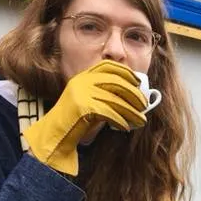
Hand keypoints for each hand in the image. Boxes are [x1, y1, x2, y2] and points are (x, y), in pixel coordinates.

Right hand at [23, 61, 147, 175]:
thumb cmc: (77, 120)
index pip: (108, 66)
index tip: (138, 81)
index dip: (126, 72)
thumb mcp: (92, 100)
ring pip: (115, 100)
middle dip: (134, 94)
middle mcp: (82, 81)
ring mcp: (81, 93)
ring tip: (141, 120)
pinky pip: (108, 112)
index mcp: (84, 76)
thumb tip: (136, 96)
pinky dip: (120, 120)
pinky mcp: (82, 106)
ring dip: (131, 111)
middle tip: (144, 105)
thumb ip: (107, 94)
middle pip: (116, 82)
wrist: (56, 134)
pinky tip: (126, 126)